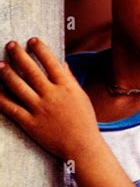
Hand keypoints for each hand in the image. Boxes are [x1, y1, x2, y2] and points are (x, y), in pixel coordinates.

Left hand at [0, 38, 100, 160]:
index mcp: (66, 86)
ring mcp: (40, 109)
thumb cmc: (84, 121)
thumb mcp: (81, 96)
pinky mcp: (30, 123)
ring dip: (7, 73)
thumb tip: (62, 64)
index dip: (39, 48)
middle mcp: (51, 95)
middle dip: (19, 55)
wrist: (82, 146)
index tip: (32, 40)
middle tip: (11, 44)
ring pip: (18, 86)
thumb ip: (70, 79)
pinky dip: (1, 99)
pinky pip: (11, 108)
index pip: (50, 61)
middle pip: (31, 70)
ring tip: (0, 64)